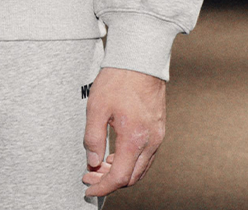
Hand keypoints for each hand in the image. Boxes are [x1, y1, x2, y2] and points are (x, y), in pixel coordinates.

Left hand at [81, 67, 165, 197]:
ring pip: (140, 168)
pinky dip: (131, 161)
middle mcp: (150, 141)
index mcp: (134, 139)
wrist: (139, 58)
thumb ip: (93, 138)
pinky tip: (116, 153)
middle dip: (109, 181)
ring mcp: (157, 135)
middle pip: (131, 177)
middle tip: (90, 175)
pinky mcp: (158, 128)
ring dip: (121, 172)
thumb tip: (92, 160)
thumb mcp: (96, 107)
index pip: (119, 177)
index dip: (102, 187)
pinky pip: (146, 155)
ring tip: (100, 165)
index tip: (89, 187)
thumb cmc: (119, 79)